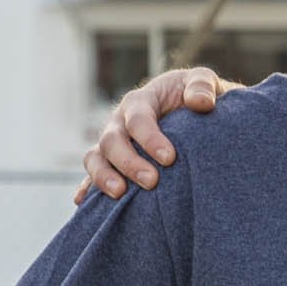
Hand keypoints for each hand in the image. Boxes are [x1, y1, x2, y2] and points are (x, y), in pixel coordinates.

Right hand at [75, 66, 228, 203]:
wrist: (190, 108)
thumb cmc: (196, 95)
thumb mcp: (202, 81)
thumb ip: (202, 86)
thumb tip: (201, 103)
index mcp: (140, 101)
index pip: (138, 119)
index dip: (150, 139)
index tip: (170, 158)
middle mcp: (120, 122)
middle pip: (112, 141)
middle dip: (129, 162)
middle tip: (152, 182)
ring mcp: (112, 143)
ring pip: (95, 158)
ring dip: (103, 176)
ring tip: (120, 194)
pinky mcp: (111, 161)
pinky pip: (91, 174)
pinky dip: (86, 188)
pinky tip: (83, 204)